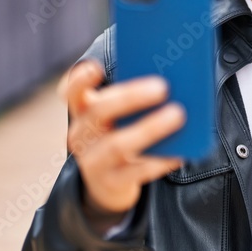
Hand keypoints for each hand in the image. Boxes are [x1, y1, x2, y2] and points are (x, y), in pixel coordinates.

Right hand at [58, 61, 185, 230]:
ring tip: (178, 114)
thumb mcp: (119, 115)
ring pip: (118, 144)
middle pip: (100, 112)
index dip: (80, 80)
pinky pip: (136, 172)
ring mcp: (93, 161)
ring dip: (150, 128)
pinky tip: (179, 153)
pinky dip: (158, 161)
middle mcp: (82, 134)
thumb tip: (174, 81)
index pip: (72, 91)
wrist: (108, 183)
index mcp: (83, 110)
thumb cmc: (121, 133)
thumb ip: (136, 97)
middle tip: (163, 87)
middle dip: (131, 97)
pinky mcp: (111, 183)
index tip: (96, 67)